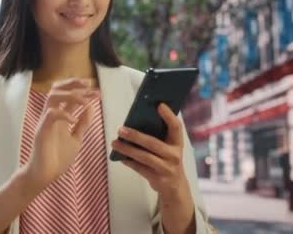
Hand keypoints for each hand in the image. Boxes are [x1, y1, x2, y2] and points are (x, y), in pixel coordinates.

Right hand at [23, 78, 96, 188]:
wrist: (45, 174)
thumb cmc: (58, 158)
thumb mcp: (76, 138)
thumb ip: (83, 124)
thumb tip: (91, 108)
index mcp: (60, 116)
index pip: (69, 96)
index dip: (83, 91)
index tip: (97, 91)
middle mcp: (52, 115)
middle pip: (57, 89)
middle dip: (73, 84)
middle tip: (89, 84)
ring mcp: (45, 121)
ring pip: (52, 97)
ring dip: (70, 95)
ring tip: (84, 101)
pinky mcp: (41, 130)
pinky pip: (50, 115)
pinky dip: (63, 114)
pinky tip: (74, 120)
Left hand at [111, 103, 195, 233]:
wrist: (175, 187)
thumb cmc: (167, 160)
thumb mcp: (169, 148)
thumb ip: (159, 136)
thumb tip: (137, 120)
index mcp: (177, 144)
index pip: (176, 127)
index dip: (169, 116)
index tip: (160, 105)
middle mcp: (174, 155)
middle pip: (153, 143)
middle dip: (135, 136)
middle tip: (121, 129)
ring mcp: (166, 168)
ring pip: (144, 157)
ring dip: (127, 149)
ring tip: (115, 143)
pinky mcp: (158, 179)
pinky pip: (139, 168)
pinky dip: (128, 162)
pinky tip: (120, 156)